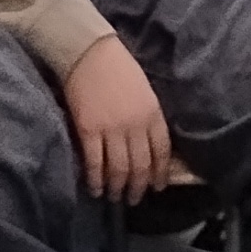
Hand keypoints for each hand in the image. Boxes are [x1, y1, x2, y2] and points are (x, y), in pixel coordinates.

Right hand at [62, 36, 173, 203]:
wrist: (89, 52)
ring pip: (118, 168)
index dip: (159, 173)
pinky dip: (96, 180)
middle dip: (138, 186)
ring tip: (115, 197)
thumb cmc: (119, 67)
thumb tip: (148, 145)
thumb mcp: (145, 91)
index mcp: (152, 113)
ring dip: (117, 187)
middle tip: (134, 199)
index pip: (161, 151)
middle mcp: (135, 125)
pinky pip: (94, 163)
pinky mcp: (88, 130)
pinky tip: (96, 188)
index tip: (157, 187)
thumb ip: (148, 117)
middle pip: (140, 165)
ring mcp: (111, 129)